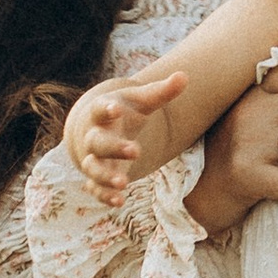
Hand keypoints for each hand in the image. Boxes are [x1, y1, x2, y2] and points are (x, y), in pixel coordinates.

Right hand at [68, 68, 184, 205]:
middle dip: (114, 147)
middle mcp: (93, 136)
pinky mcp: (97, 177)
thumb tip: (185, 76)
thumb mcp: (141, 100)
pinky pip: (95, 188)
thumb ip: (161, 91)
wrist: (100, 128)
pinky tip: (119, 201)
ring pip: (93, 168)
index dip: (106, 109)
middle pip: (97, 143)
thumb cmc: (123, 111)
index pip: (100, 109)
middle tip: (135, 150)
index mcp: (102, 113)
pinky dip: (104, 196)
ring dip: (105, 176)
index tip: (116, 109)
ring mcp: (94, 158)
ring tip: (123, 183)